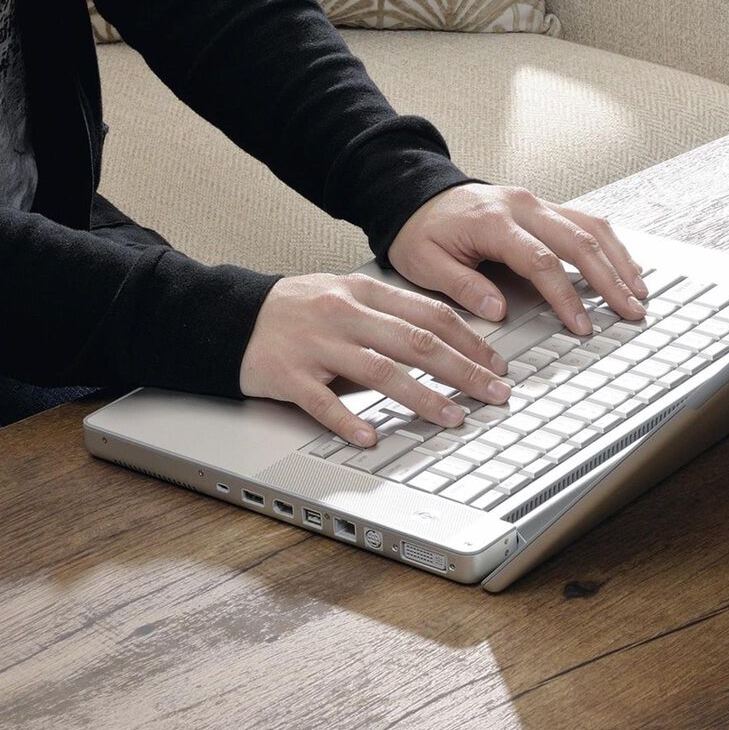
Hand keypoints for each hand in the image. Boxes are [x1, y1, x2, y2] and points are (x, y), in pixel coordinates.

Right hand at [240, 273, 512, 446]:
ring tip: (453, 417)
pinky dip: (348, 421)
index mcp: (362, 292)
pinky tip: (371, 437)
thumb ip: (389, 312)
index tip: (496, 364)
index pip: (429, 314)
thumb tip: (445, 338)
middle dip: (463, 370)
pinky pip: (322, 402)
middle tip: (494, 393)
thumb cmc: (297, 310)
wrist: (232, 316)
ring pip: (379, 372)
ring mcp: (316, 345)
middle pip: (415, 342)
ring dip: (422, 397)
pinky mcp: (288, 375)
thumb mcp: (345, 294)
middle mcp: (344, 315)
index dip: (469, 341)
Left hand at [387, 183, 648, 333]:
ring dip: (618, 260)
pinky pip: (584, 221)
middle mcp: (521, 207)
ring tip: (639, 292)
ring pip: (589, 227)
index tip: (580, 324)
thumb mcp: (425, 264)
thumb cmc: (420, 231)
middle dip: (609, 280)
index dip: (565, 296)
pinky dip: (609, 244)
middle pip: (578, 241)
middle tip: (630, 311)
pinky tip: (623, 266)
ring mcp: (535, 203)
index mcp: (493, 222)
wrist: (415, 196)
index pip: (540, 261)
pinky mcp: (541, 206)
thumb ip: (461, 286)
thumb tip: (496, 310)